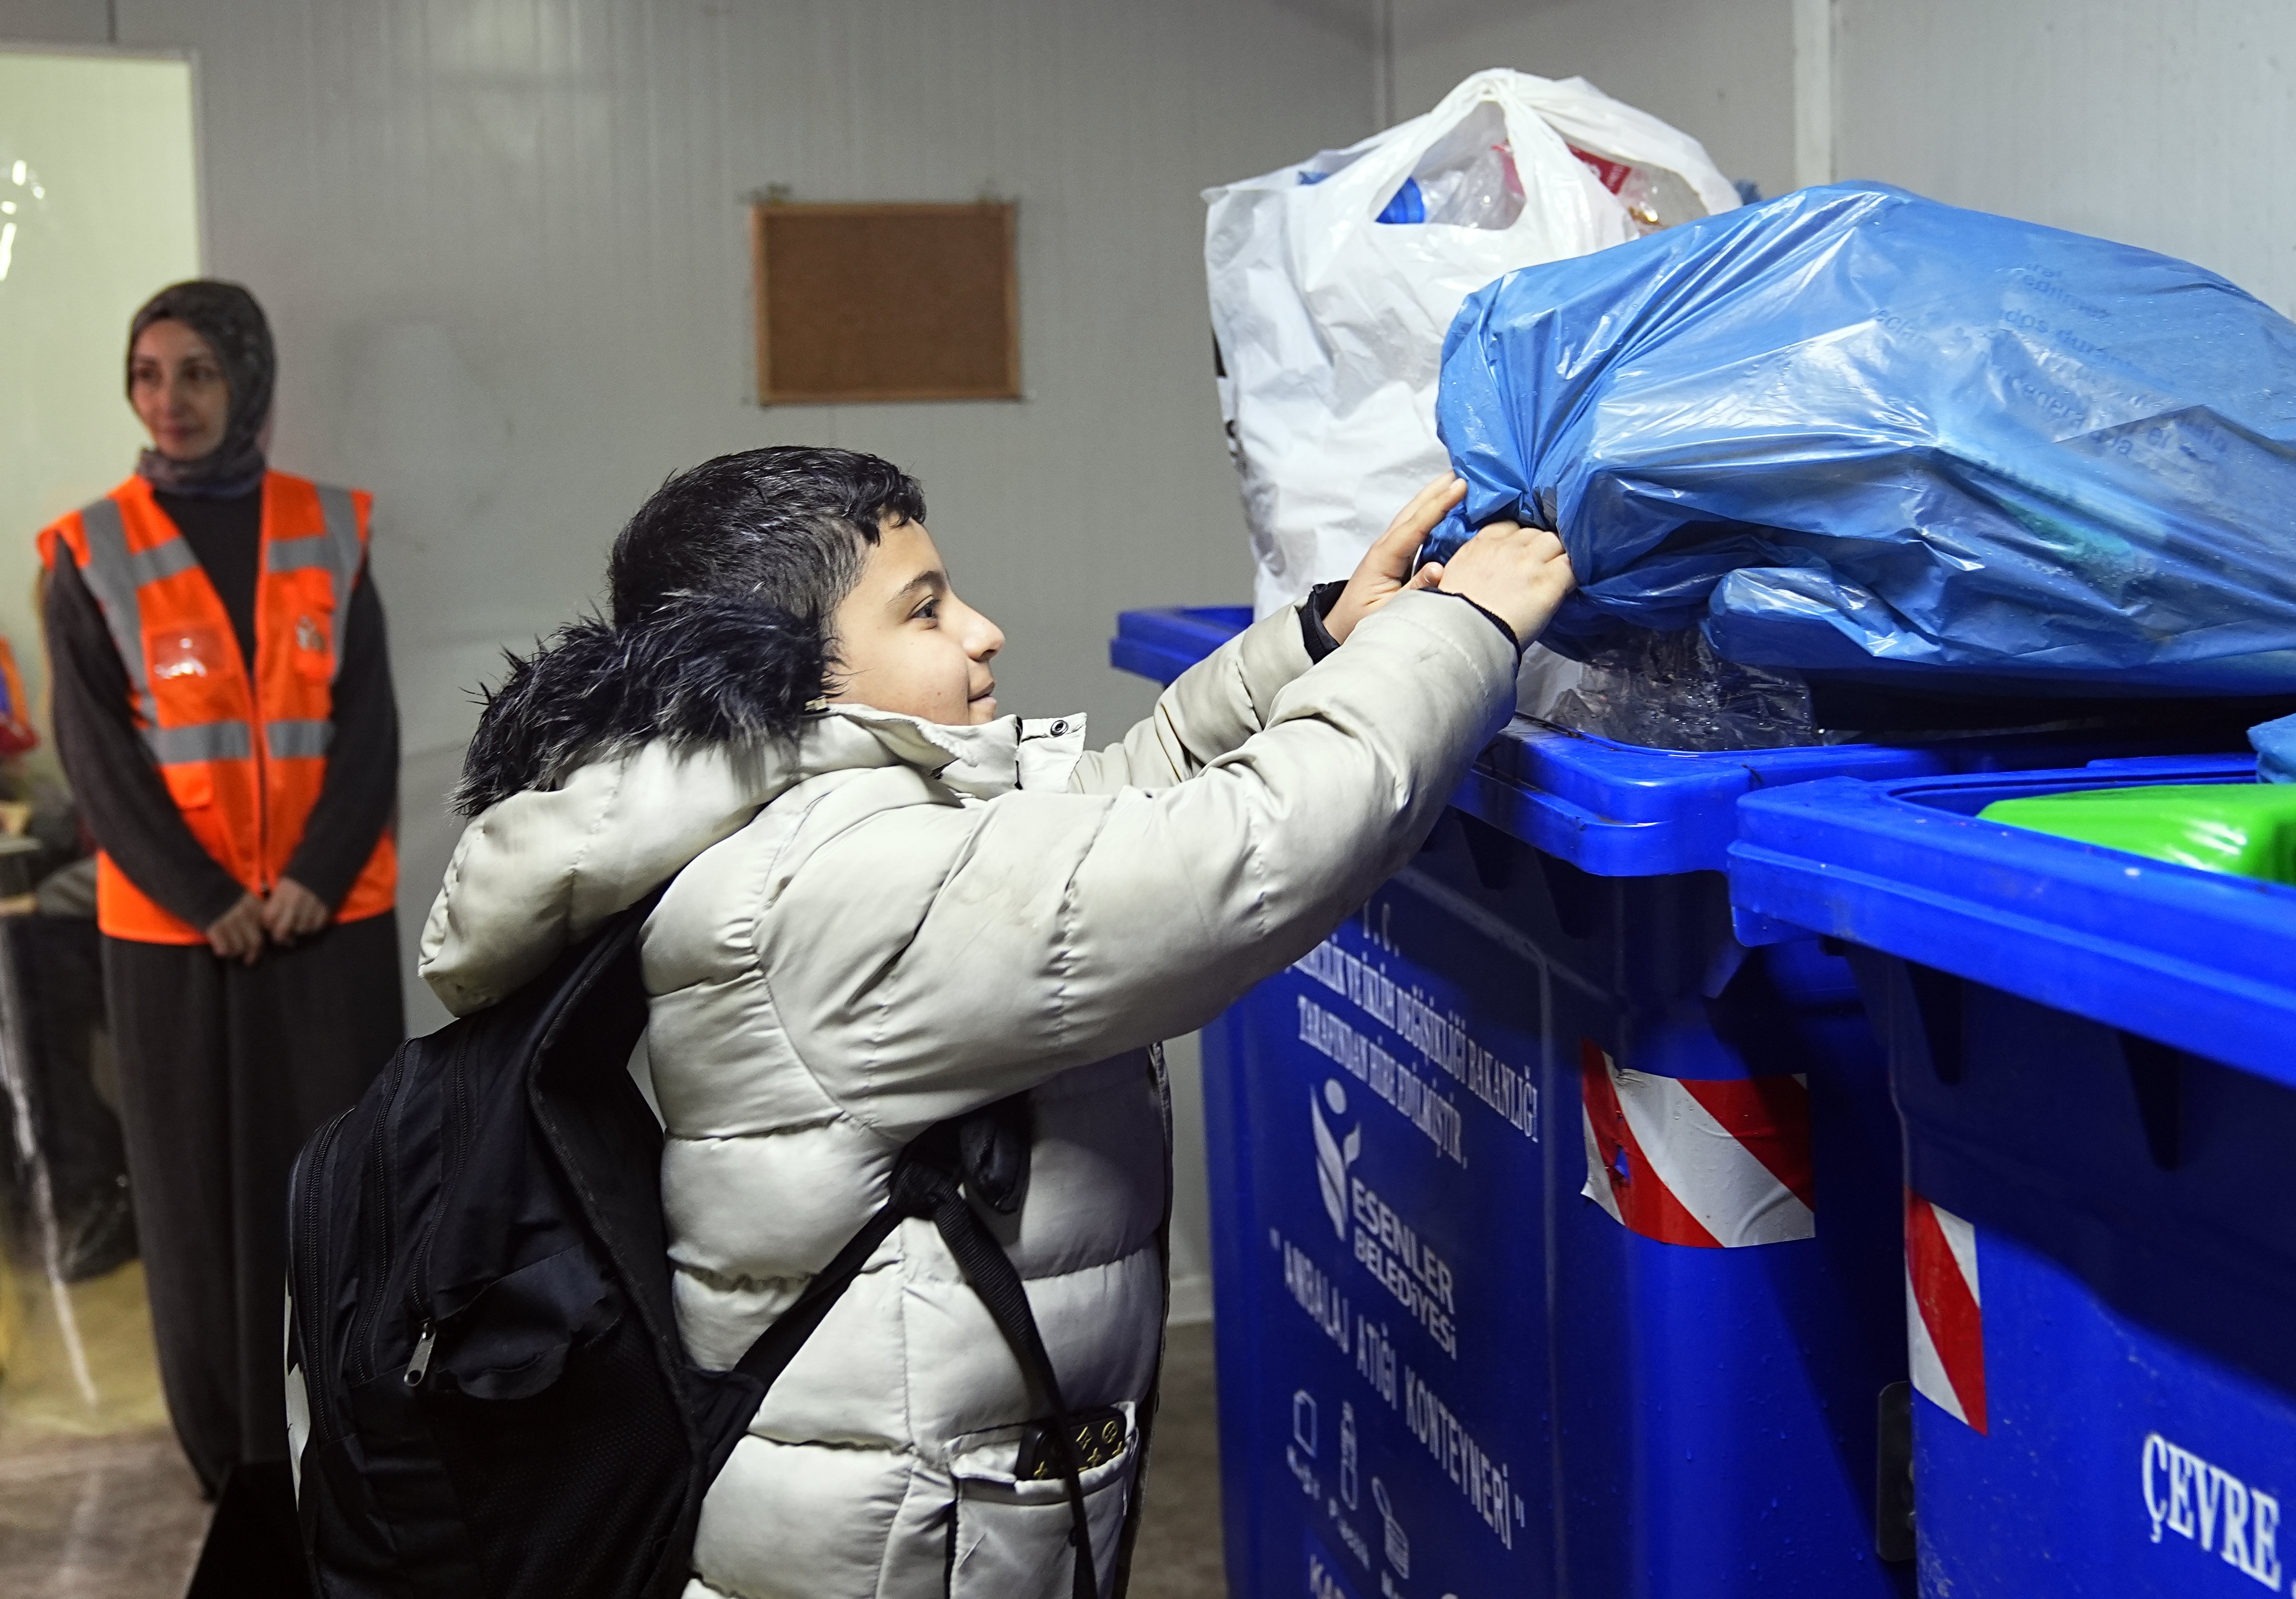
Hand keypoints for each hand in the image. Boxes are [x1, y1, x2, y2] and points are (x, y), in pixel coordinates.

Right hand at [205, 892, 265, 964]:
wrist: (194, 879)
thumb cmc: (216, 888)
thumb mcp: (240, 895)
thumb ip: (251, 909)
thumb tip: (262, 925)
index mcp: (253, 904)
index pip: (266, 929)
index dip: (265, 940)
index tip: (265, 948)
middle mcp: (244, 913)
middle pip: (255, 942)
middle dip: (252, 954)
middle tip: (248, 960)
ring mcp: (229, 920)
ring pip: (240, 947)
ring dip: (235, 953)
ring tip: (229, 953)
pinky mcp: (213, 925)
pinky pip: (224, 946)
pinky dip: (223, 951)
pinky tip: (219, 950)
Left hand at [262, 877, 332, 946]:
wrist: (324, 865)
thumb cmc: (298, 878)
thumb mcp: (282, 885)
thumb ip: (275, 903)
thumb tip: (269, 922)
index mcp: (282, 893)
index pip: (268, 918)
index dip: (268, 924)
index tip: (271, 924)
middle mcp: (295, 901)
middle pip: (282, 929)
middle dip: (281, 936)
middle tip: (283, 936)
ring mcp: (311, 906)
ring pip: (300, 930)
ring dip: (298, 930)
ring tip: (299, 924)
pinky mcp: (325, 909)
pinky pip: (316, 927)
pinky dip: (312, 927)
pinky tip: (310, 921)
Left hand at [1323, 474, 1464, 644]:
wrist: (1341, 626)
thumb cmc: (1363, 620)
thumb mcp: (1390, 611)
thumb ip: (1415, 591)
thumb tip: (1438, 569)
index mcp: (1383, 557)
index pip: (1415, 525)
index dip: (1438, 505)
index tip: (1460, 486)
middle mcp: (1386, 546)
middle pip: (1414, 510)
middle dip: (1438, 489)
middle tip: (1465, 468)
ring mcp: (1390, 547)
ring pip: (1415, 514)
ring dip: (1435, 495)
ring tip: (1459, 478)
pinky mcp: (1396, 553)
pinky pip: (1418, 527)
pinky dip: (1433, 512)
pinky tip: (1449, 506)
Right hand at [1430, 519, 1575, 645]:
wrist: (1464, 634)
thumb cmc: (1453, 615)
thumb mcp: (1451, 578)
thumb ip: (1470, 563)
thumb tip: (1480, 568)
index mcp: (1481, 544)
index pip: (1509, 526)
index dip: (1518, 539)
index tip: (1519, 553)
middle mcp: (1508, 547)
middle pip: (1535, 532)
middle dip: (1539, 547)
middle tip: (1539, 567)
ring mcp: (1531, 561)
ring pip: (1556, 543)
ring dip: (1557, 557)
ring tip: (1555, 575)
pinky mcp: (1550, 581)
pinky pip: (1571, 566)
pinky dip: (1572, 573)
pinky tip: (1568, 586)